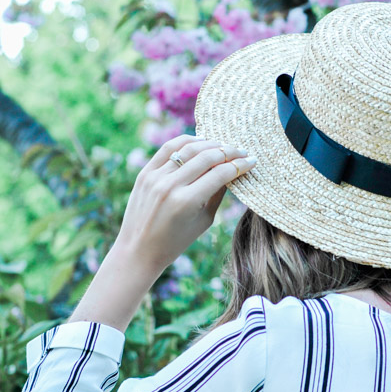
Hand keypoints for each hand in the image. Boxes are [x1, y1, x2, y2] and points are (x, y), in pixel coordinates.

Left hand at [115, 135, 255, 274]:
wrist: (138, 250)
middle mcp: (170, 186)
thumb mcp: (203, 221)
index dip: (240, 165)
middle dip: (229, 152)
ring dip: (210, 144)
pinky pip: (168, 148)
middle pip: (207, 157)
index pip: (220, 174)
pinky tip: (200, 141)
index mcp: (187, 201)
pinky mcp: (145, 173)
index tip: (252, 161)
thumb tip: (233, 172)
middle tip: (242, 151)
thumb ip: (218, 194)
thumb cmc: (175, 242)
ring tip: (224, 145)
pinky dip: (186, 141)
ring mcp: (155, 177)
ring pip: (188, 148)